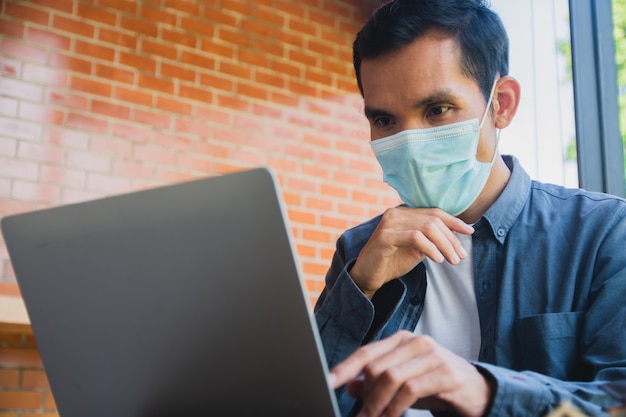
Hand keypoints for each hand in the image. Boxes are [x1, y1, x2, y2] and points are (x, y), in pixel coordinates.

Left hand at [329, 331, 493, 416]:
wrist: (478, 391)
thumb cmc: (436, 385)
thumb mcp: (403, 384)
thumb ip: (376, 382)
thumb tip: (349, 385)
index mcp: (401, 340)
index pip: (366, 352)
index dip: (344, 368)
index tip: (327, 382)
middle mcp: (415, 342)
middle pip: (376, 367)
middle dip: (364, 396)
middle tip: (360, 416)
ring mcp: (432, 355)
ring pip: (390, 378)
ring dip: (376, 405)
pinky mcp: (446, 373)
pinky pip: (410, 390)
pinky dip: (395, 408)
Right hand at [349, 207, 473, 297]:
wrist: (368, 276)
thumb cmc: (391, 262)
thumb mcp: (416, 249)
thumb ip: (431, 240)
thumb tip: (455, 236)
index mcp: (403, 213)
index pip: (434, 212)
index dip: (454, 221)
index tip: (470, 231)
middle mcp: (396, 213)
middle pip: (433, 220)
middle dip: (451, 238)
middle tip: (461, 255)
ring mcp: (389, 223)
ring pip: (427, 227)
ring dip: (444, 245)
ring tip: (453, 260)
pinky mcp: (385, 236)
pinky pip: (415, 237)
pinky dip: (430, 248)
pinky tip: (438, 260)